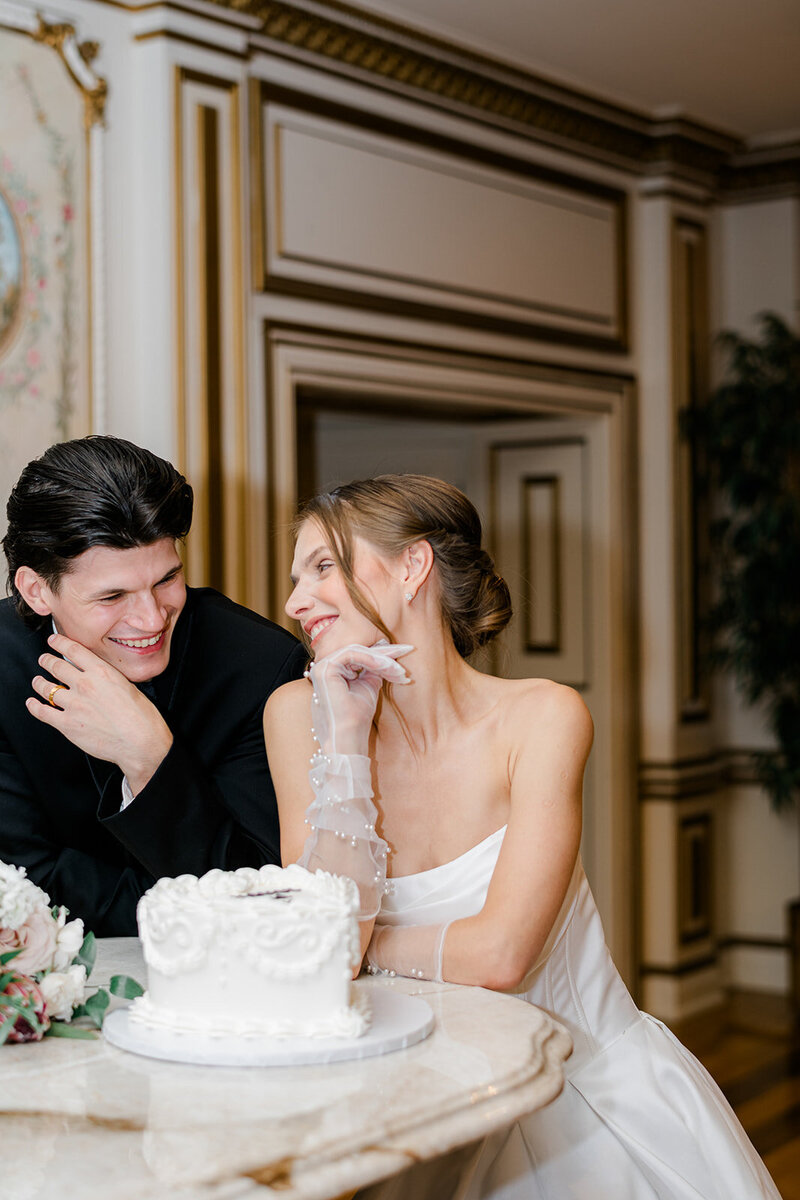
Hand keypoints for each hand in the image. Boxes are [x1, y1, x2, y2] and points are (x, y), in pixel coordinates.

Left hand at [27, 633, 172, 795]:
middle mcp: (85, 685)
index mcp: (102, 672)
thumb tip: (96, 676)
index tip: (53, 641)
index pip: (73, 650)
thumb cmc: (142, 717)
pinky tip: (32, 703)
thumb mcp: (127, 686)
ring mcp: (74, 704)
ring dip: (39, 683)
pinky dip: (34, 706)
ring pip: (46, 688)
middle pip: (56, 666)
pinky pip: (43, 712)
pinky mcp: (67, 724)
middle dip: (46, 661)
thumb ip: (108, 679)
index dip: (59, 642)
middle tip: (43, 659)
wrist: (141, 741)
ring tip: (37, 682)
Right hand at [309, 641, 411, 755]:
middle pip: (359, 651)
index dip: (382, 654)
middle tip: (406, 650)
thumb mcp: (368, 687)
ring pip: (357, 651)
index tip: (403, 651)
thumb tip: (385, 656)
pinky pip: (352, 654)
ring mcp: (322, 667)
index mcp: (332, 673)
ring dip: (381, 658)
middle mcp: (324, 668)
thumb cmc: (356, 719)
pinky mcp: (325, 669)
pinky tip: (385, 665)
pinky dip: (371, 658)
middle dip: (385, 653)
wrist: (348, 737)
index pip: (359, 656)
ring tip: (397, 668)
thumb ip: (373, 671)